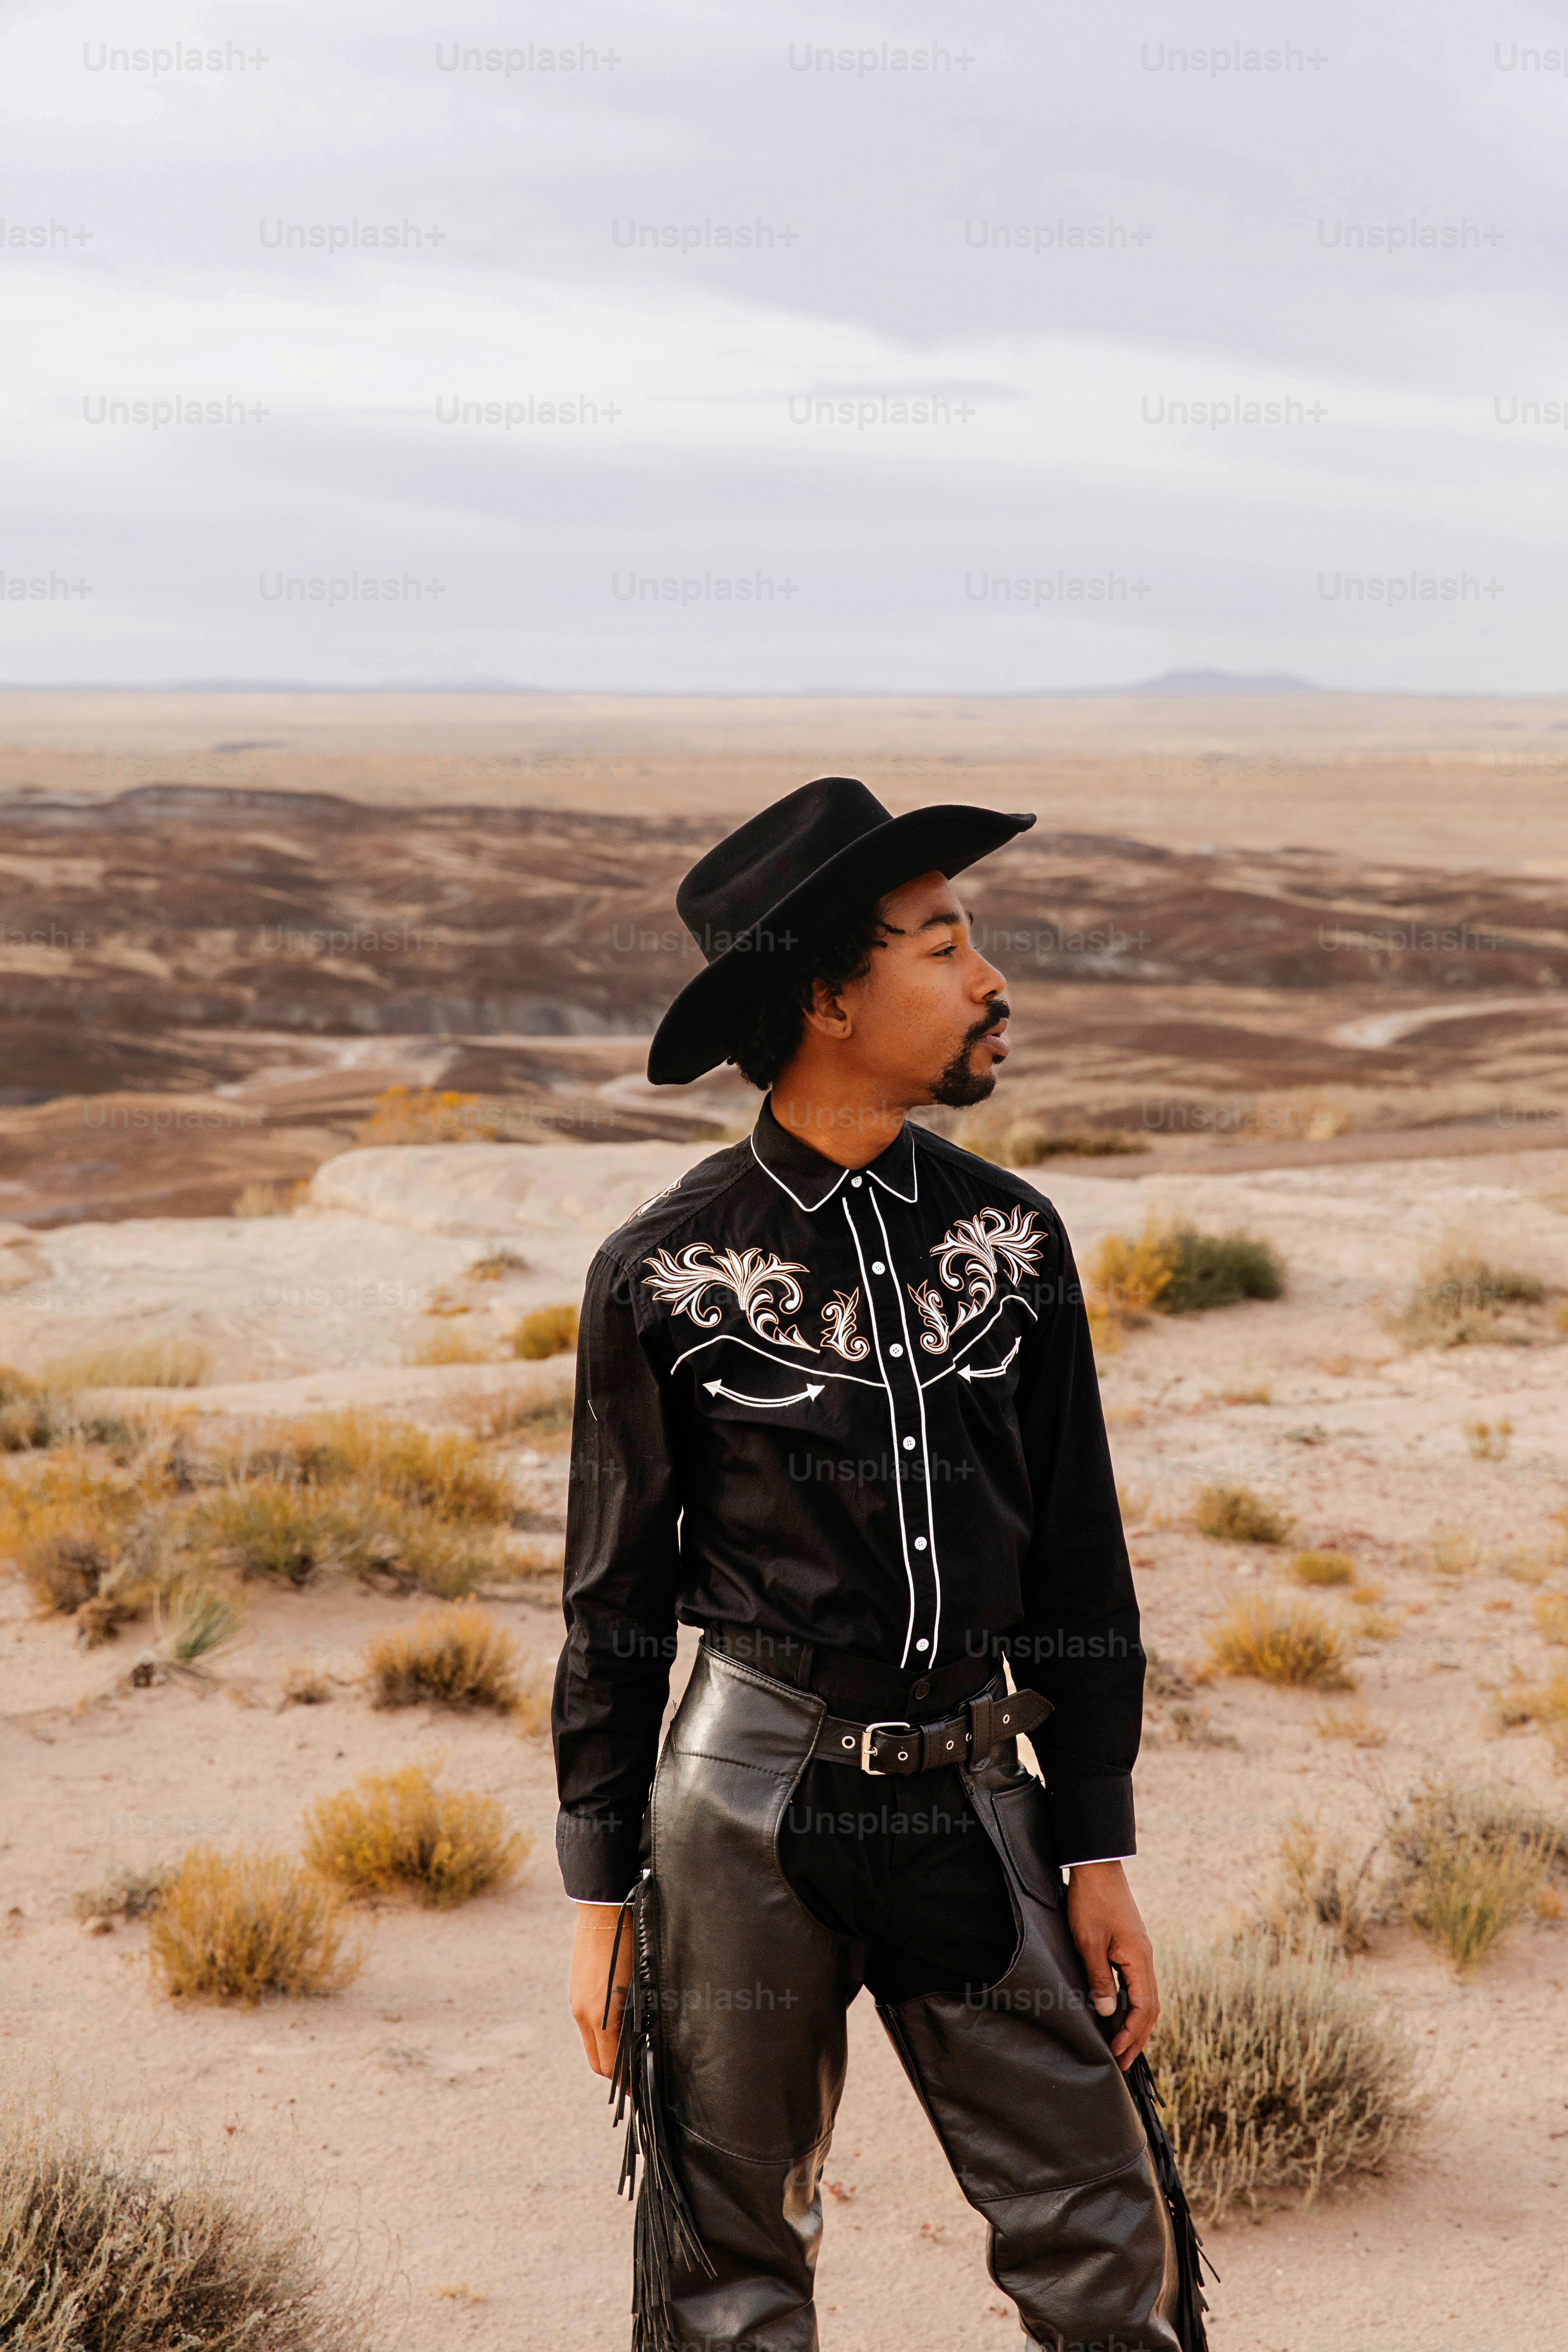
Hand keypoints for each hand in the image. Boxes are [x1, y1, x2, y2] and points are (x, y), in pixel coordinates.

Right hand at [569, 1901, 634, 2077]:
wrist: (604, 1909)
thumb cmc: (631, 1944)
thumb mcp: (639, 1985)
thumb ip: (638, 2017)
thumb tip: (644, 2043)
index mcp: (601, 2017)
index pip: (610, 2067)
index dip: (627, 2083)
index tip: (641, 2089)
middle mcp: (583, 2014)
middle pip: (597, 2062)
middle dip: (616, 2075)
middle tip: (638, 2078)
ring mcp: (576, 2002)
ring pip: (591, 2044)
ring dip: (607, 2055)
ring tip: (630, 2055)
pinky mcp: (575, 1991)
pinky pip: (586, 2025)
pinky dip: (600, 2035)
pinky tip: (618, 2028)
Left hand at [1064, 1860, 1157, 2070]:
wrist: (1096, 1868)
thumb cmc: (1090, 1902)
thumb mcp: (1089, 1943)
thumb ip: (1099, 1979)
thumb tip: (1109, 2014)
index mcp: (1139, 1959)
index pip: (1143, 2008)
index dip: (1131, 2034)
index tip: (1116, 2054)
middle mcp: (1145, 1958)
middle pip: (1150, 2007)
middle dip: (1137, 2036)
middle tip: (1121, 2061)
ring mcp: (1140, 1952)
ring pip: (1146, 1996)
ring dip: (1135, 2022)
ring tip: (1120, 2044)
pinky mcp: (1132, 1946)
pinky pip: (1137, 1983)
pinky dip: (1131, 2004)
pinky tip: (1118, 2013)